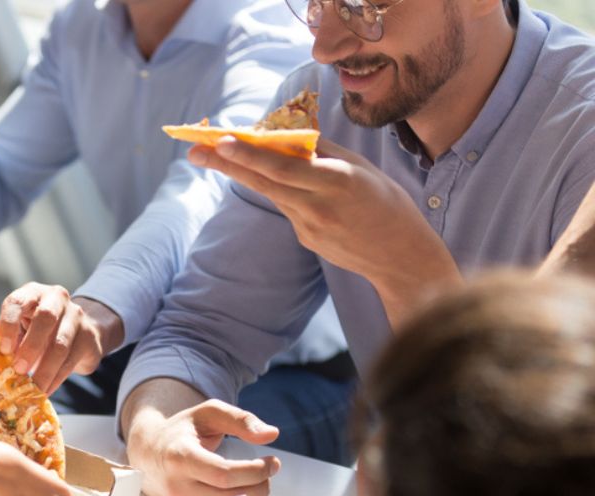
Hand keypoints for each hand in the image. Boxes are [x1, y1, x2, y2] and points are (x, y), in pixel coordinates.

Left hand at [0, 284, 124, 393]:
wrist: (79, 331)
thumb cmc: (40, 331)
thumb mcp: (23, 328)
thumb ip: (12, 341)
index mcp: (32, 293)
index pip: (17, 302)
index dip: (8, 325)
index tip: (4, 350)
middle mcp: (56, 298)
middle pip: (45, 318)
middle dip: (31, 346)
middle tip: (19, 369)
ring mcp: (76, 315)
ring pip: (60, 344)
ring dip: (45, 369)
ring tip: (33, 388)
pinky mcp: (89, 336)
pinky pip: (71, 360)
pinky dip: (56, 378)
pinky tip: (46, 390)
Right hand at [126, 394, 280, 495]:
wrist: (148, 451)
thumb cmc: (181, 430)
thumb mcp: (209, 413)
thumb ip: (241, 420)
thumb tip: (272, 434)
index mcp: (181, 456)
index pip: (224, 474)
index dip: (254, 471)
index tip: (272, 462)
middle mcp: (177, 484)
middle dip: (258, 486)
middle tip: (269, 470)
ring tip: (255, 478)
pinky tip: (240, 488)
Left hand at [188, 138, 459, 323]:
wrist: (402, 258)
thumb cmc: (388, 204)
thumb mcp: (362, 169)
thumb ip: (324, 153)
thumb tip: (288, 136)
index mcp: (337, 182)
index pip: (284, 167)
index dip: (250, 155)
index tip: (221, 141)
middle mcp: (318, 207)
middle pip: (263, 182)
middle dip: (225, 163)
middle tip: (192, 149)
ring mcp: (309, 228)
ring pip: (272, 193)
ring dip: (243, 173)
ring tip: (210, 154)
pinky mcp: (306, 240)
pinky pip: (289, 208)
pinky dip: (281, 192)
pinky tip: (282, 184)